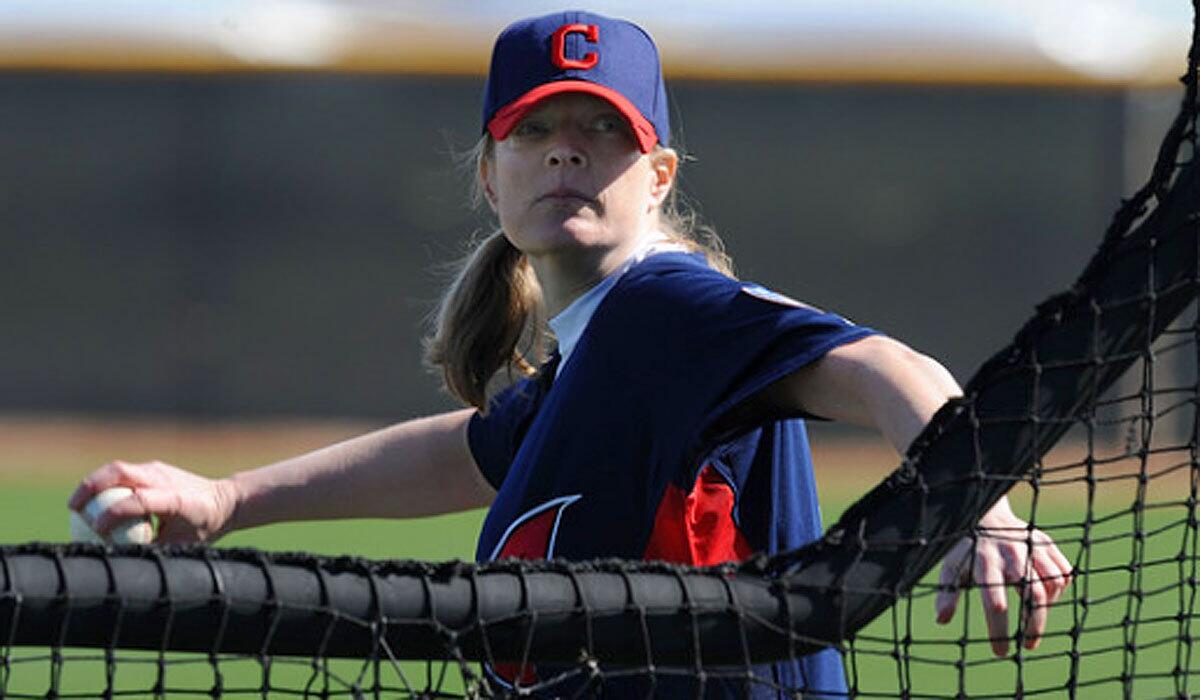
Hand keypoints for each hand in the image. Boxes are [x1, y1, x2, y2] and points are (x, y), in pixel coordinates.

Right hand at [67, 460, 238, 543]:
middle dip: (91, 488)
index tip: (96, 529)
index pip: (139, 500)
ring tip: (75, 504)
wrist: (226, 500)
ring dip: (92, 483)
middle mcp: (165, 479)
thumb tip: (126, 562)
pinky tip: (92, 501)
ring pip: (118, 469)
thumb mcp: (184, 545)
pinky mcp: (152, 468)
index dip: (114, 513)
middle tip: (73, 508)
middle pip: (120, 473)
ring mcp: (158, 470)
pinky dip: (103, 485)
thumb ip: (156, 550)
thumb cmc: (204, 527)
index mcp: (176, 498)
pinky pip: (122, 473)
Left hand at [934, 498, 1073, 655]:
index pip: (995, 603)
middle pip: (1033, 596)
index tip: (1001, 652)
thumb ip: (947, 592)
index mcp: (985, 563)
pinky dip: (1057, 589)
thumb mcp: (951, 567)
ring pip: (1053, 584)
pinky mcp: (1047, 544)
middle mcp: (1011, 554)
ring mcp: (1032, 546)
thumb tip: (941, 620)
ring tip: (1033, 617)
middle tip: (1029, 645)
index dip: (999, 631)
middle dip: (1034, 625)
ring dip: (1047, 607)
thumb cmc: (966, 549)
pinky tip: (1043, 595)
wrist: (986, 514)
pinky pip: (1064, 573)